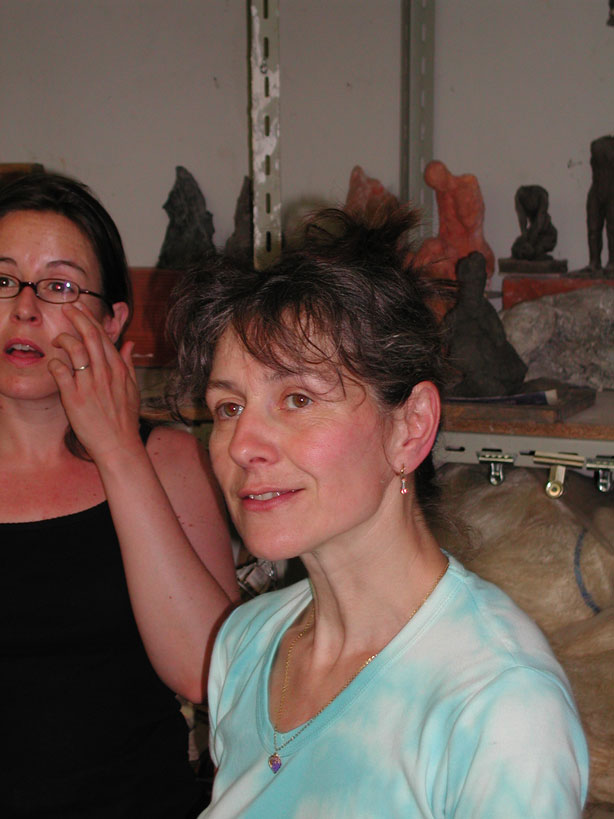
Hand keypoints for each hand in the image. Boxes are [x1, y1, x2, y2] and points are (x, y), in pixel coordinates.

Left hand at [48, 302, 141, 461]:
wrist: (119, 444)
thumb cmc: (125, 419)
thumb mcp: (133, 389)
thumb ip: (128, 364)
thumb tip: (129, 344)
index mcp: (119, 369)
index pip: (104, 336)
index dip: (90, 319)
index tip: (80, 308)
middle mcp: (105, 373)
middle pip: (90, 336)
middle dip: (77, 317)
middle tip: (67, 307)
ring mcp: (89, 384)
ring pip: (75, 350)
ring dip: (63, 339)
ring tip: (57, 339)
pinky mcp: (74, 398)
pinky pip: (60, 372)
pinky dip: (55, 363)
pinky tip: (53, 363)